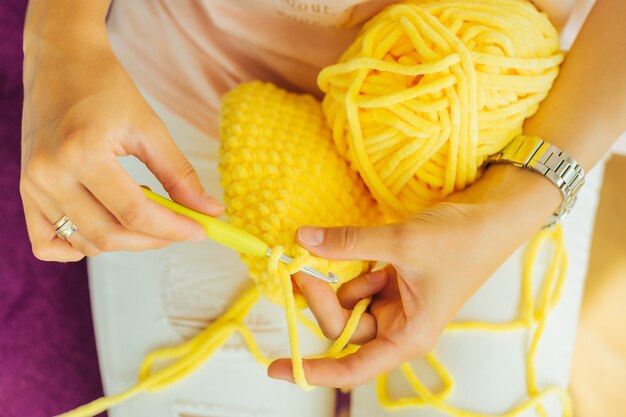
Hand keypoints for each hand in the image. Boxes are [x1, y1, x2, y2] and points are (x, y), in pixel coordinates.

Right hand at [20, 27, 222, 260]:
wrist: (62, 61)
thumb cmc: (107, 88)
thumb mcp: (150, 128)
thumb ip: (180, 174)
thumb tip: (210, 210)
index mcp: (82, 154)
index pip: (134, 213)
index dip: (173, 228)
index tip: (200, 231)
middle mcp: (49, 175)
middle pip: (109, 235)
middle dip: (153, 239)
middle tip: (181, 226)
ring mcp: (32, 186)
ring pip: (85, 243)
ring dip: (124, 240)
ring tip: (142, 207)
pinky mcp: (25, 191)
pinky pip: (47, 244)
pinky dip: (79, 247)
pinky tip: (105, 227)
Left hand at [268, 165, 561, 388]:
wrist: (492, 215)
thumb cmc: (462, 241)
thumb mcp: (401, 243)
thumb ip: (350, 244)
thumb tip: (304, 240)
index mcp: (408, 335)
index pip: (353, 366)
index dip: (315, 370)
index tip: (279, 367)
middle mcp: (400, 326)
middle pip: (344, 327)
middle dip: (320, 300)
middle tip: (301, 267)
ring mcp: (396, 303)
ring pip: (347, 303)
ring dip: (330, 281)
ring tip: (317, 251)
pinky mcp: (393, 282)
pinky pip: (358, 282)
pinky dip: (347, 267)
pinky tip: (344, 247)